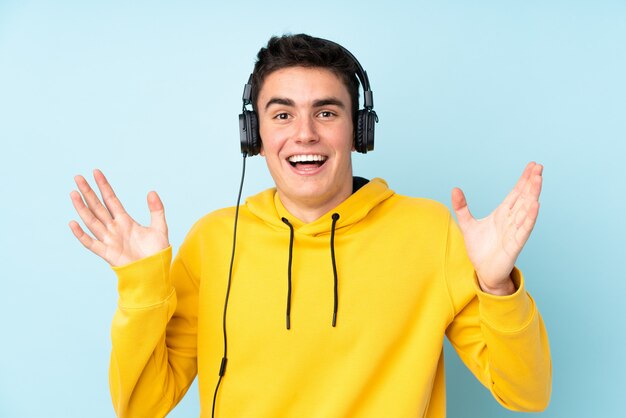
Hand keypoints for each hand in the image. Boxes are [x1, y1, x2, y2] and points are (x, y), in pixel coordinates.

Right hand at [69, 169, 169, 266]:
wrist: (155, 272)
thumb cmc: (157, 252)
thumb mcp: (159, 228)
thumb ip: (156, 210)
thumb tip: (151, 191)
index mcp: (125, 221)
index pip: (111, 200)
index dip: (104, 186)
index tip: (96, 172)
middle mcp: (114, 228)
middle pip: (98, 207)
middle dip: (88, 192)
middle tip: (78, 177)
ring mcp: (109, 240)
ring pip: (92, 221)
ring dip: (82, 208)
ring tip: (73, 193)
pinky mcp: (108, 254)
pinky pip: (91, 243)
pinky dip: (81, 234)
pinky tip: (73, 223)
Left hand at [451, 162, 542, 294]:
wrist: (483, 271)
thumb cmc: (480, 248)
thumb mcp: (467, 224)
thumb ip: (461, 207)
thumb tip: (455, 189)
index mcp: (503, 214)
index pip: (516, 193)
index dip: (524, 180)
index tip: (533, 166)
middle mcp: (511, 220)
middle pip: (524, 198)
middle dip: (531, 182)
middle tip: (539, 167)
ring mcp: (514, 231)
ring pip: (526, 210)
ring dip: (532, 195)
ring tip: (538, 180)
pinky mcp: (514, 245)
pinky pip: (524, 229)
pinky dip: (530, 217)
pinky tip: (536, 205)